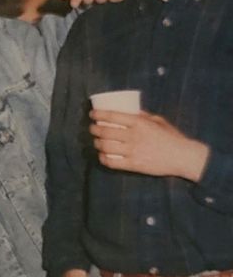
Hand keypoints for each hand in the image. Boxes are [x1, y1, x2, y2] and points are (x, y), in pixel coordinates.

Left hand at [90, 110, 208, 180]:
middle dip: (94, 129)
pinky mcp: (133, 165)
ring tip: (97, 142)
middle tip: (92, 129)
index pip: (113, 116)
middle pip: (106, 131)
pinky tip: (103, 156)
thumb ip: (143, 116)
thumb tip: (129, 111)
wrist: (183, 157)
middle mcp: (134, 136)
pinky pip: (112, 162)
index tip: (92, 114)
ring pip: (106, 147)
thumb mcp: (158, 121)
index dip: (99, 114)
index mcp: (139, 123)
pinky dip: (103, 158)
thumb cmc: (172, 137)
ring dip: (97, 144)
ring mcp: (133, 151)